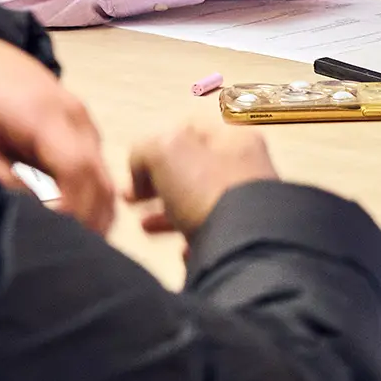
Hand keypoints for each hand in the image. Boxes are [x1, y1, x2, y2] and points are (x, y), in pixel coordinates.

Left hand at [0, 31, 116, 231]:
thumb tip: (11, 196)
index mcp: (43, 114)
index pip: (75, 168)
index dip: (71, 207)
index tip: (53, 236)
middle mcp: (74, 117)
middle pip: (100, 180)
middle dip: (86, 221)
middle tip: (60, 253)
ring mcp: (84, 123)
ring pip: (106, 180)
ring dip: (92, 215)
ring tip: (66, 246)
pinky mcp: (84, 131)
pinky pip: (99, 173)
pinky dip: (92, 201)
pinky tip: (71, 225)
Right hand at [127, 120, 278, 236]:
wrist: (246, 249)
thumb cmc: (210, 191)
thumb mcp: (166, 152)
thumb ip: (146, 149)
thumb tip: (140, 170)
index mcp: (233, 138)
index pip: (188, 129)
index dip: (155, 145)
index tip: (135, 169)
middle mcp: (247, 168)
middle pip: (192, 170)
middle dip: (156, 184)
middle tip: (131, 200)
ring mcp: (249, 206)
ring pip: (199, 204)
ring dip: (167, 215)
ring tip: (145, 227)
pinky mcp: (246, 240)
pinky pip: (213, 237)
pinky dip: (193, 242)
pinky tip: (182, 251)